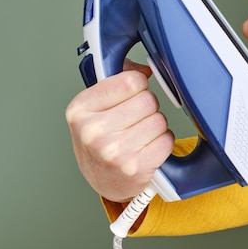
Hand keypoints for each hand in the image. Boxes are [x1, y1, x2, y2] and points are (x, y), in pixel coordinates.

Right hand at [65, 60, 173, 201]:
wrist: (104, 181)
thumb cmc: (102, 140)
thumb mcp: (95, 108)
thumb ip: (117, 80)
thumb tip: (145, 68)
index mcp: (80, 109)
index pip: (130, 80)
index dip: (138, 86)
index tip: (131, 96)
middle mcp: (92, 131)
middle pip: (148, 100)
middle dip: (147, 108)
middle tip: (135, 121)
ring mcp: (113, 152)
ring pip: (159, 120)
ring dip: (156, 127)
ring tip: (140, 137)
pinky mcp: (134, 168)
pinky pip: (167, 140)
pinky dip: (163, 143)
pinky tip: (147, 149)